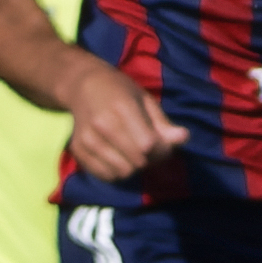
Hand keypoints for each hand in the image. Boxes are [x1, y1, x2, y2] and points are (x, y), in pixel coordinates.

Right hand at [56, 59, 186, 183]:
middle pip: (137, 161)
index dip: (162, 150)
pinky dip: (117, 172)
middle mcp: (102, 124)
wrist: (82, 86)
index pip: (148, 144)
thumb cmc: (120, 91)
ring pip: (122, 172)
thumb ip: (164, 123)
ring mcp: (88, 139)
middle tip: (149, 149)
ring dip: (134, 167)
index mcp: (122, 107)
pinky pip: (106, 176)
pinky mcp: (78, 150)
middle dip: (150, 159)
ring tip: (133, 152)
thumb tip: (183, 138)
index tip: (163, 144)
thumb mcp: (145, 101)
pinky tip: (118, 157)